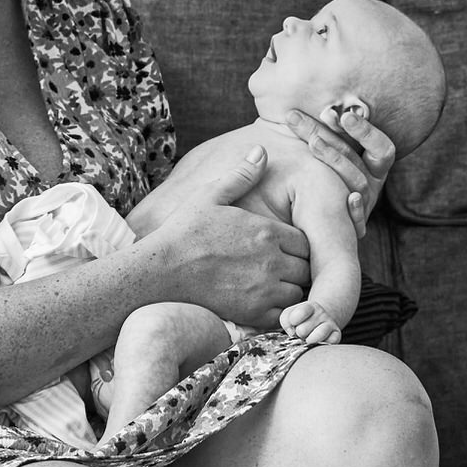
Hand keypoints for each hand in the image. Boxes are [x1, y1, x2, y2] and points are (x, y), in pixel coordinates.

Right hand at [135, 146, 311, 327]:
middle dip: (299, 268)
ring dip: (291, 290)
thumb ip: (242, 175)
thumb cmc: (183, 232)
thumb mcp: (211, 195)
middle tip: (283, 268)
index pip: (306, 241)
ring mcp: (264, 289)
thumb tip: (263, 149)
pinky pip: (283, 316)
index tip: (286, 248)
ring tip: (274, 285)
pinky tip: (264, 303)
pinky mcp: (253, 313)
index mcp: (267, 231)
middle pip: (306, 268)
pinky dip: (280, 312)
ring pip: (299, 293)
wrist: (159, 272)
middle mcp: (272, 261)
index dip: (298, 245)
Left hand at [280, 300, 342, 344]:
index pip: (298, 315)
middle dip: (299, 334)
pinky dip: (321, 345)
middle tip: (302, 333)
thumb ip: (285, 320)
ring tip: (308, 339)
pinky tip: (318, 342)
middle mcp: (322, 313)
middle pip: (303, 330)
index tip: (293, 324)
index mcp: (310, 306)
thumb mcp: (290, 314)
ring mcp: (330, 324)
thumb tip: (292, 333)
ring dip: (309, 341)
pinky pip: (329, 343)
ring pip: (318, 336)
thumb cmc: (302, 319)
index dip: (292, 323)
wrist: (321, 319)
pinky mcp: (336, 335)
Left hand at [286, 105, 393, 236]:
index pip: (382, 148)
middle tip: (300, 118)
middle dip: (331, 136)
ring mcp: (363, 206)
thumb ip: (327, 134)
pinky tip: (350, 199)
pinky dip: (356, 210)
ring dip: (336, 161)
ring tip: (313, 143)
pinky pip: (359, 222)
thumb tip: (299, 108)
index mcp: (373, 168)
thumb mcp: (331, 157)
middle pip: (357, 159)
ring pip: (358, 184)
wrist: (318, 233)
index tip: (345, 116)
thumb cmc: (320, 183)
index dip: (366, 132)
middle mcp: (372, 185)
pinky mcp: (354, 229)